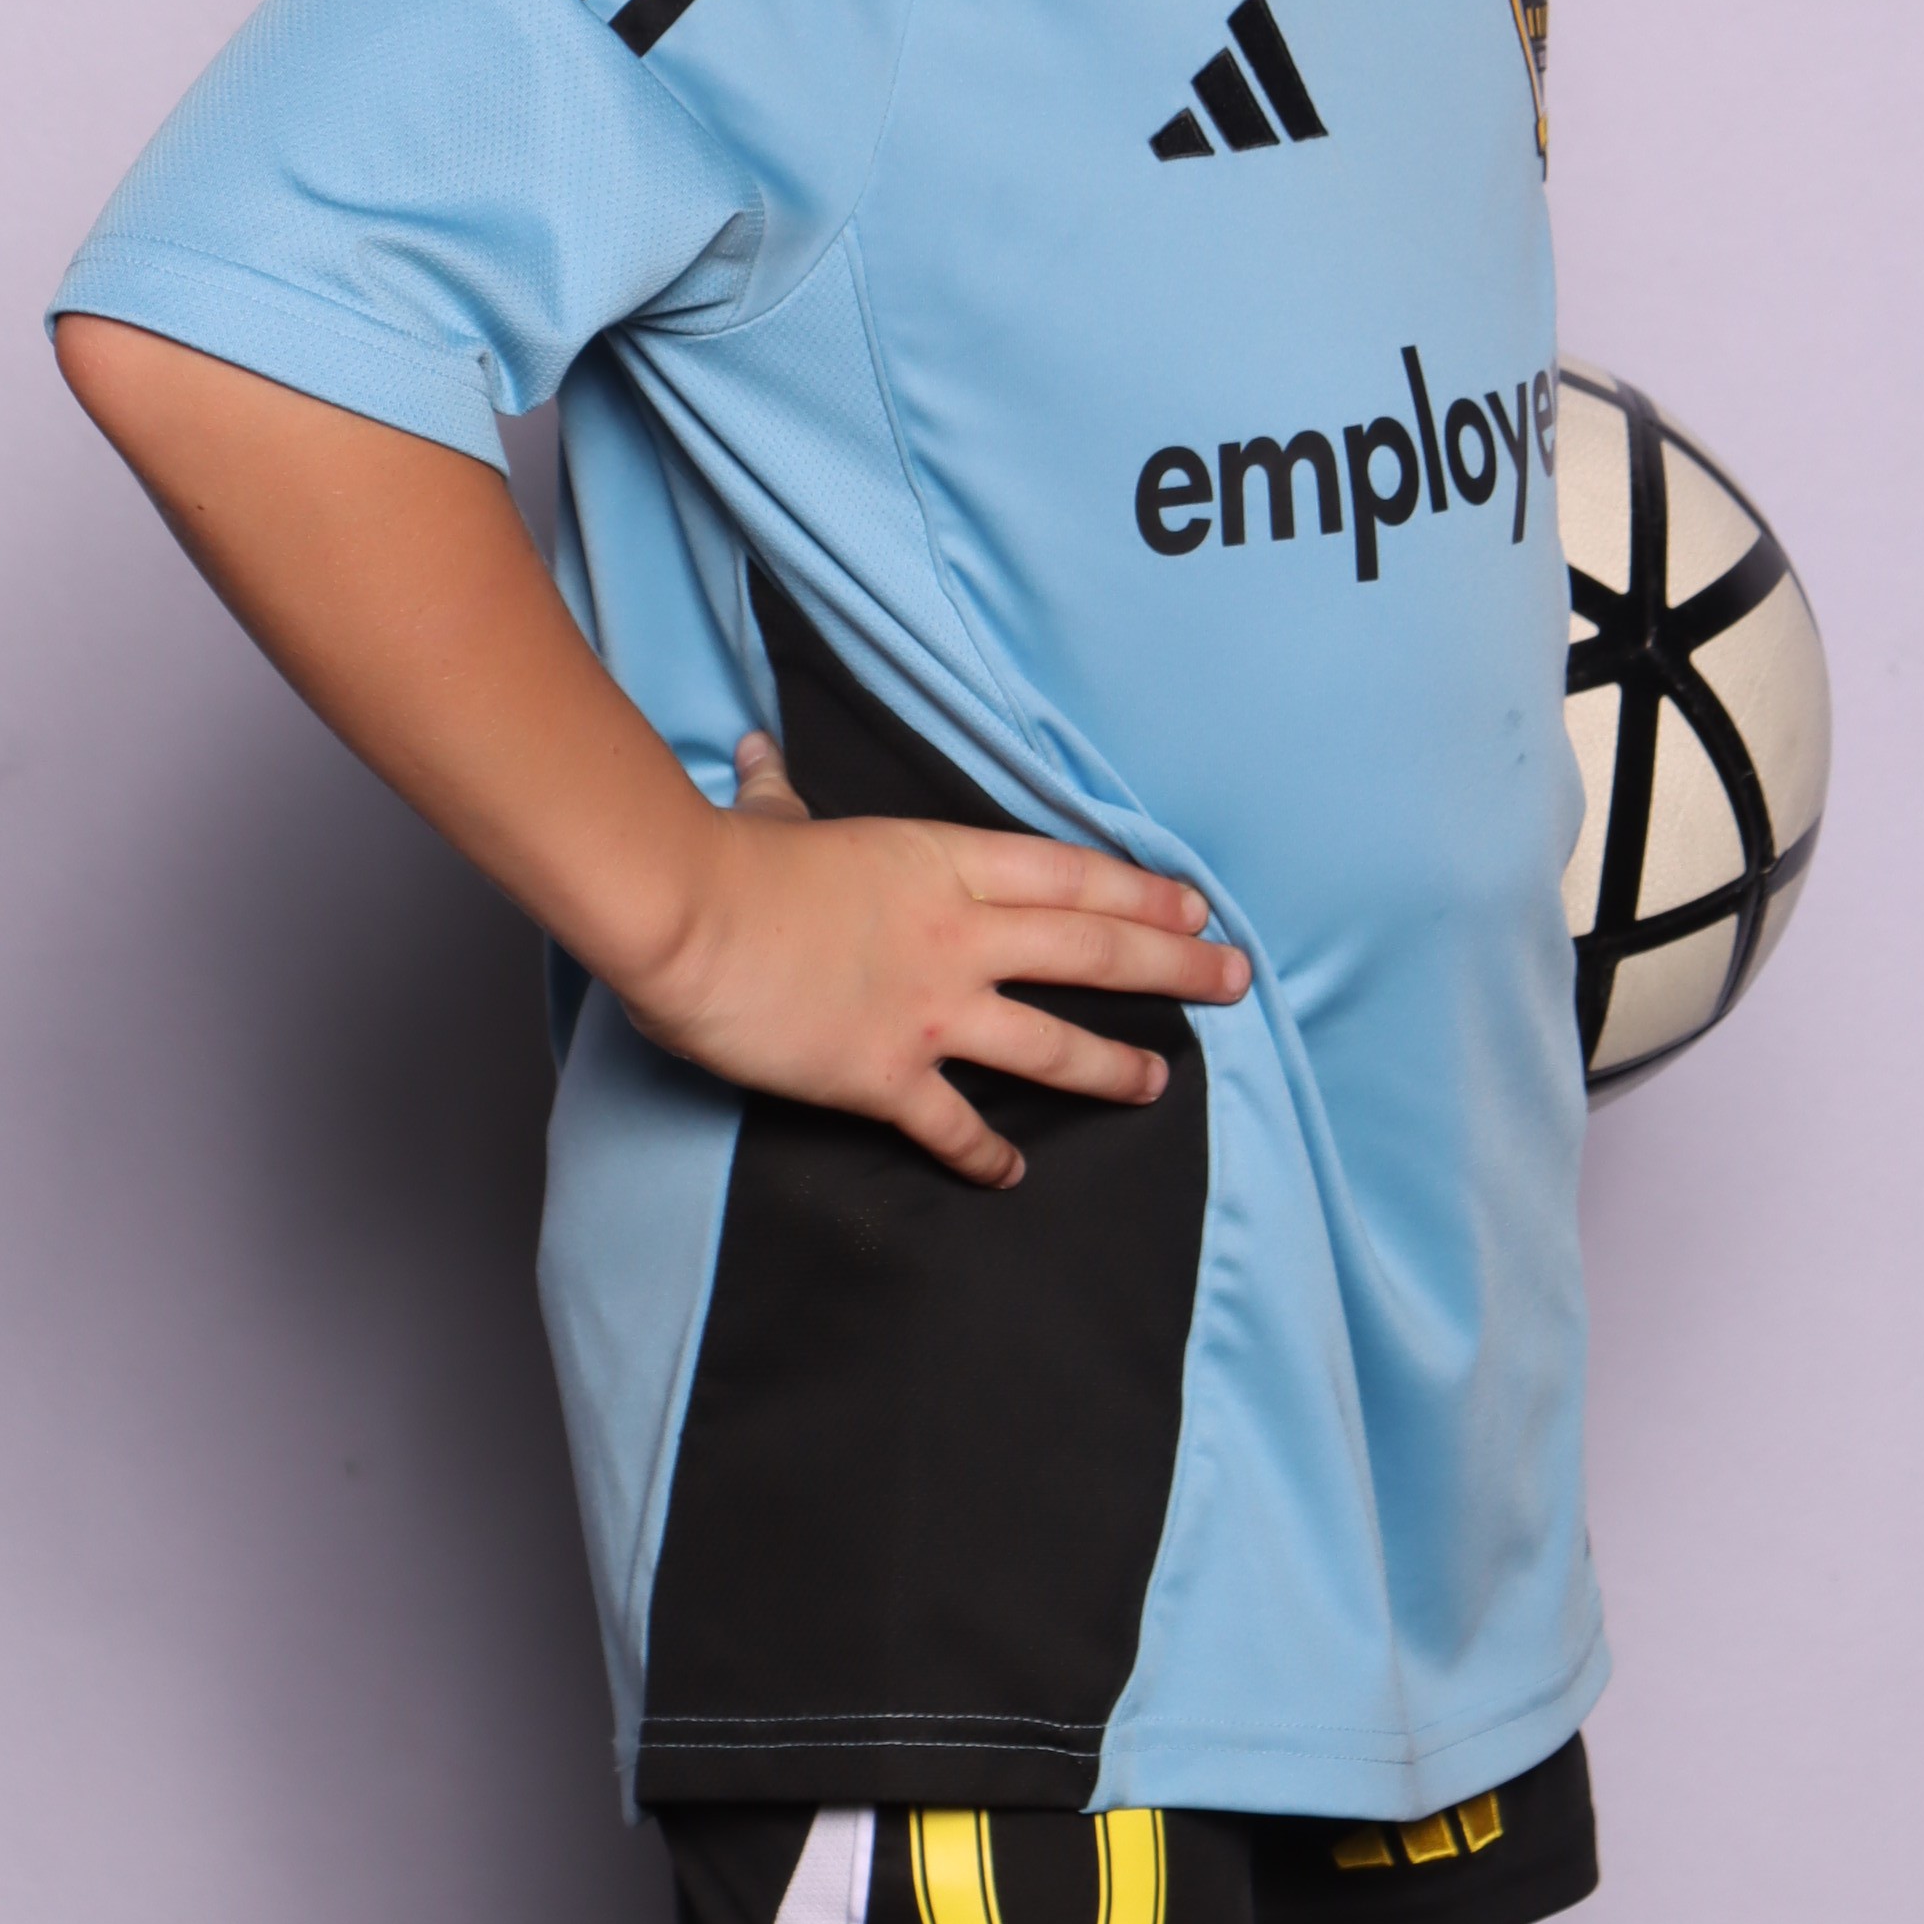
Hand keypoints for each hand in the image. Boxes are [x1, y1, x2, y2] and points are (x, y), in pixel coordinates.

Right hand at [620, 729, 1249, 1188]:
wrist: (687, 916)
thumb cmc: (729, 859)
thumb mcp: (772, 816)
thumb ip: (780, 793)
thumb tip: (758, 751)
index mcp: (942, 862)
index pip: (1071, 875)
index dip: (1142, 890)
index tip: (1194, 904)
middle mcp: (958, 936)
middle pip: (1094, 948)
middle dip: (1176, 966)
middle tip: (1236, 979)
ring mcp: (931, 1008)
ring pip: (1051, 1041)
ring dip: (1113, 1065)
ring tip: (1159, 1082)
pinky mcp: (887, 1075)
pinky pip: (955, 1125)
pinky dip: (985, 1154)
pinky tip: (1013, 1173)